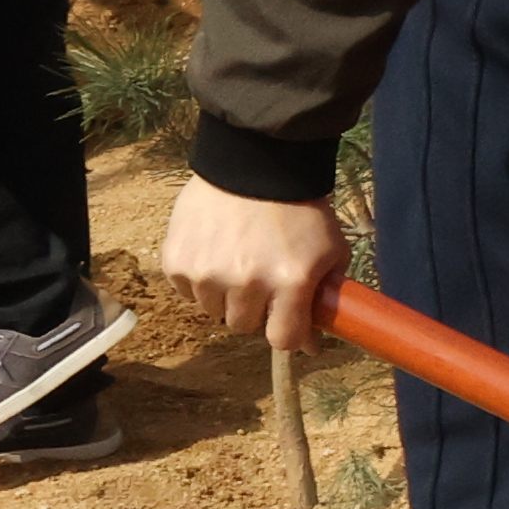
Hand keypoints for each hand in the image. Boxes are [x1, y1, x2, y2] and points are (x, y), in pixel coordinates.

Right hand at [162, 175, 346, 353]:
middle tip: (262, 281)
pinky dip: (200, 280)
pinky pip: (187, 292)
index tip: (289, 324)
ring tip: (238, 261)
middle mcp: (247, 282)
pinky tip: (214, 251)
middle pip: (243, 326)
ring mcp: (207, 273)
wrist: (255, 163)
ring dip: (226, 296)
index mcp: (290, 282)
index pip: (283, 340)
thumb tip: (312, 345)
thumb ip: (325, 297)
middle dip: (256, 310)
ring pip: (213, 311)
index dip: (288, 335)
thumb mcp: (331, 250)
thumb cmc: (301, 209)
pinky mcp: (176, 262)